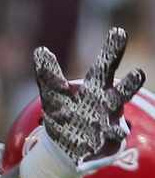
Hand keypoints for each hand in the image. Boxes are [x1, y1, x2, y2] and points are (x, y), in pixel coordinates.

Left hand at [33, 27, 144, 171]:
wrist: (67, 145)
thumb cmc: (66, 112)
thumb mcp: (53, 93)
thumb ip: (48, 74)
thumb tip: (39, 50)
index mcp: (96, 88)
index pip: (105, 66)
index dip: (111, 50)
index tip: (118, 32)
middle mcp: (108, 105)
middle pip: (120, 93)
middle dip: (129, 84)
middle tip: (138, 73)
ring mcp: (109, 126)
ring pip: (118, 124)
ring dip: (118, 125)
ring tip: (118, 122)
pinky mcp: (105, 146)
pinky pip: (109, 144)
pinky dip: (108, 142)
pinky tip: (109, 141)